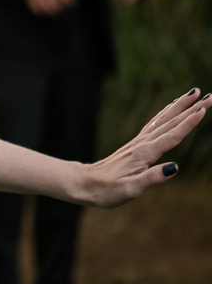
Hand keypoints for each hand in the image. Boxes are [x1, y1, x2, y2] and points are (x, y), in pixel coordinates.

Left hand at [80, 88, 207, 207]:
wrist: (85, 183)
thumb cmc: (106, 189)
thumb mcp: (130, 189)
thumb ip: (152, 178)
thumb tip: (174, 167)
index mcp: (144, 154)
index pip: (171, 136)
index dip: (189, 123)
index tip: (203, 109)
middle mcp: (142, 144)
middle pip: (170, 122)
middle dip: (191, 108)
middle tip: (210, 96)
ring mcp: (138, 142)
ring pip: (162, 119)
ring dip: (180, 106)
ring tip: (194, 93)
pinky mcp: (136, 145)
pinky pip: (154, 124)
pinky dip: (165, 113)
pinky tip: (171, 108)